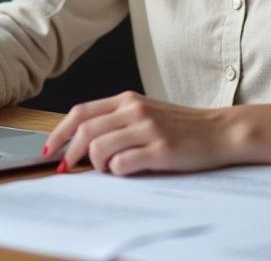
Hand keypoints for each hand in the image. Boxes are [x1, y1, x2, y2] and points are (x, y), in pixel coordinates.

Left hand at [43, 91, 233, 175]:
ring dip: (96, 165)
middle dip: (71, 153)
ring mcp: (148, 129)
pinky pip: (122, 164)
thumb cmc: (183, 126)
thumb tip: (82, 142)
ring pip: (99, 148)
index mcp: (128, 99)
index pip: (81, 112)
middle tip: (69, 168)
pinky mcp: (160, 149)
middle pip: (84, 131)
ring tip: (109, 168)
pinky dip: (117, 171)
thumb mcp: (147, 112)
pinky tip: (127, 170)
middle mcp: (135, 110)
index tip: (50, 149)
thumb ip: (118, 120)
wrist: (220, 131)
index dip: (60, 132)